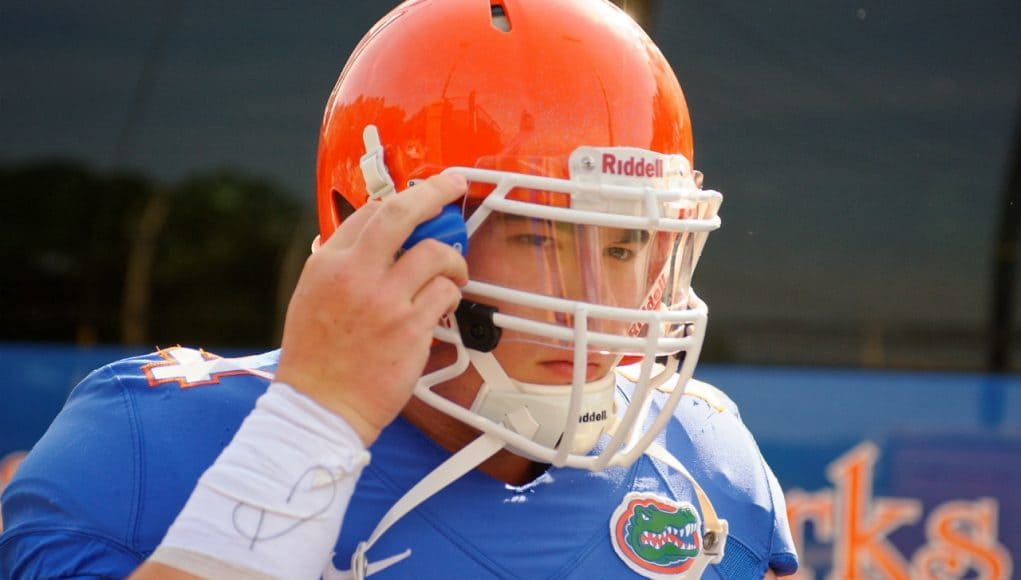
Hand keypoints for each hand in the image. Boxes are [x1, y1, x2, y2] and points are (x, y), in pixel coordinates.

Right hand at [274, 173, 468, 444]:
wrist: (320, 407)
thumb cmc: (316, 359)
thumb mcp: (310, 297)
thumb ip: (336, 265)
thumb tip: (359, 236)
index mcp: (328, 264)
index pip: (369, 212)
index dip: (401, 199)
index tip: (419, 194)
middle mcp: (355, 275)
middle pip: (401, 213)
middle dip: (434, 191)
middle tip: (453, 185)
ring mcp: (385, 300)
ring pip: (435, 253)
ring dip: (453, 258)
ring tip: (455, 271)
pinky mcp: (411, 328)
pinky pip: (445, 293)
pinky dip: (451, 294)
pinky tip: (447, 303)